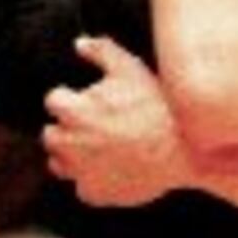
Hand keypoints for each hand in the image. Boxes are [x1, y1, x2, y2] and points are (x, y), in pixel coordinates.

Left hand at [43, 36, 191, 206]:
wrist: (186, 150)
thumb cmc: (158, 106)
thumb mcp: (130, 68)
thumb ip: (100, 52)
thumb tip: (79, 44)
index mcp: (73, 111)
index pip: (54, 101)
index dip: (71, 99)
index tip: (90, 102)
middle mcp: (70, 144)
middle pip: (50, 136)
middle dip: (67, 129)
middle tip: (96, 126)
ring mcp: (82, 173)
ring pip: (59, 164)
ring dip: (72, 156)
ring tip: (102, 149)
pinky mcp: (97, 194)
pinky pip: (84, 189)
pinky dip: (93, 181)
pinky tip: (114, 170)